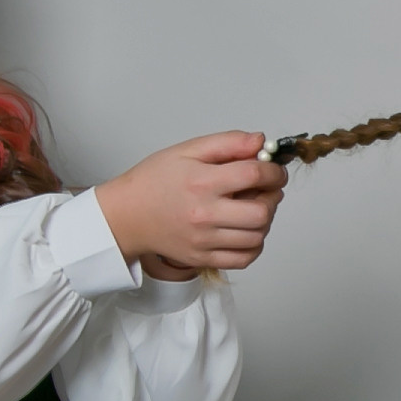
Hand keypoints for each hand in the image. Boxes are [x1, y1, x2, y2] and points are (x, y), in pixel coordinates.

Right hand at [95, 132, 289, 273]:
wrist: (126, 215)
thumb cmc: (154, 181)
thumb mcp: (187, 150)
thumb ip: (227, 143)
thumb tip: (260, 141)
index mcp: (201, 182)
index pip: (254, 175)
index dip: (274, 171)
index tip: (274, 170)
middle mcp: (204, 214)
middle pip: (261, 212)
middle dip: (272, 198)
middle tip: (266, 190)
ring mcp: (203, 240)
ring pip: (257, 237)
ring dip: (265, 221)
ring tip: (253, 208)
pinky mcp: (202, 258)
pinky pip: (244, 259)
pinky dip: (254, 245)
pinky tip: (246, 230)